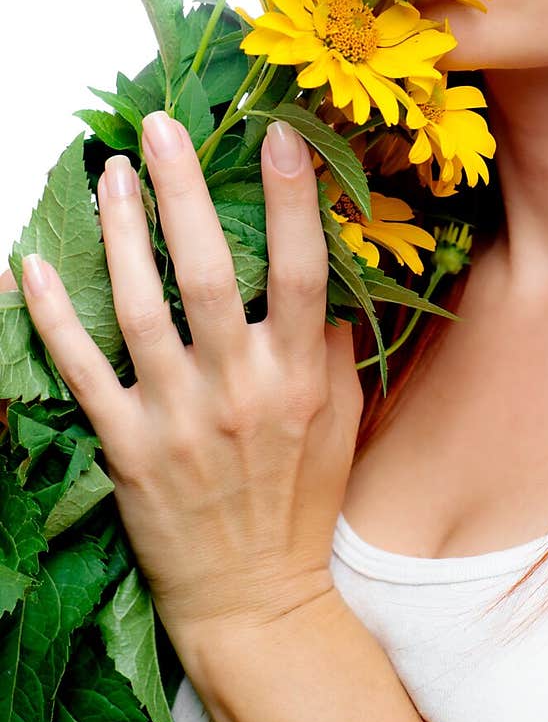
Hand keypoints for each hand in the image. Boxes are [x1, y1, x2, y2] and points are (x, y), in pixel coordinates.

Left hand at [7, 111, 363, 642]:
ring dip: (122, 233)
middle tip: (162, 127)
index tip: (278, 134)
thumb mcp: (341, 420)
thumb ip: (331, 345)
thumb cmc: (301, 499)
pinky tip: (32, 265)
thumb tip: (319, 276)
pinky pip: (80, 369)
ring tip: (110, 172)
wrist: (253, 595)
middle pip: (209, 274)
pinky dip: (52, 316)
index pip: (301, 272)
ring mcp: (174, 418)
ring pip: (139, 308)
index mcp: (297, 377)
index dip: (291, 200)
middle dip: (184, 192)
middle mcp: (237, 390)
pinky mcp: (124, 447)